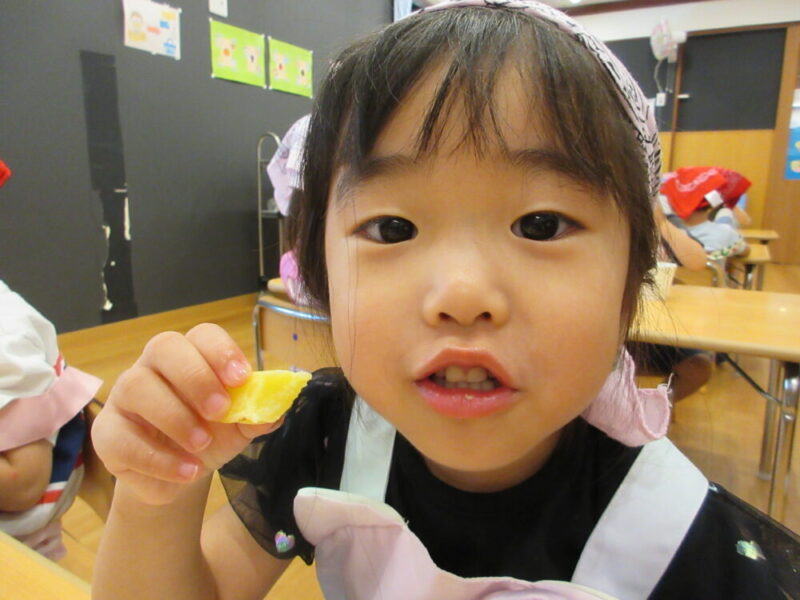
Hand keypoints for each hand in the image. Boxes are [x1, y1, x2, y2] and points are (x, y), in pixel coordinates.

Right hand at [92, 324, 279, 505]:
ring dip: (175, 417)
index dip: (221, 351)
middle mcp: (154, 366)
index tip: (241, 378)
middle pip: (164, 347)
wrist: (180, 474)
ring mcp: (125, 396)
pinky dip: (159, 459)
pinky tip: (187, 471)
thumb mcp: (239, 426)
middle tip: (220, 410)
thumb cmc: (210, 434)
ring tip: (202, 445)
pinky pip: (123, 438)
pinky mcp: (107, 433)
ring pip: (137, 387)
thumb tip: (278, 408)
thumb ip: (258, 414)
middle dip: (195, 376)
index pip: (202, 335)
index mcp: (192, 355)